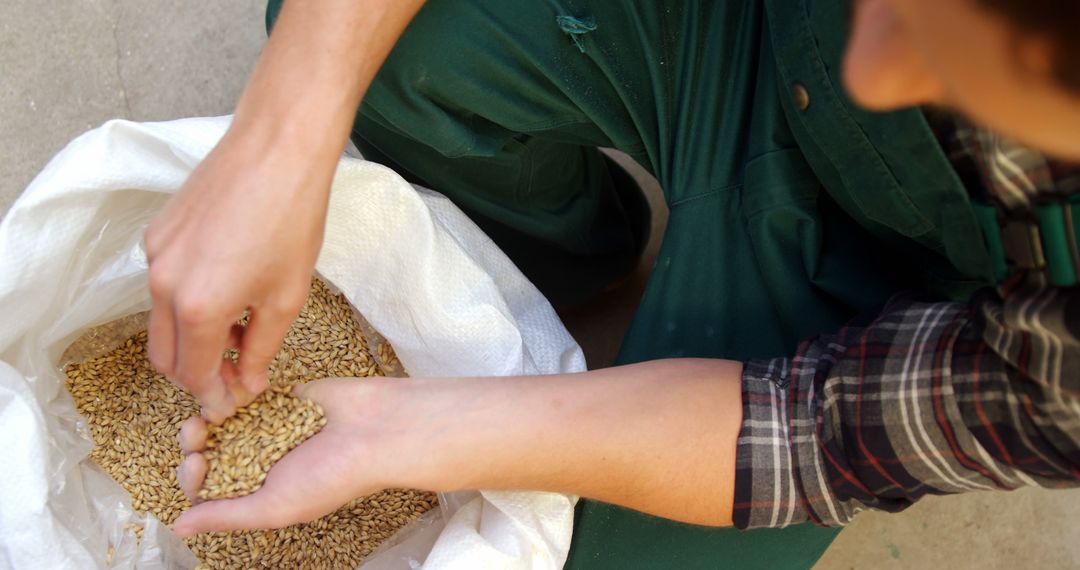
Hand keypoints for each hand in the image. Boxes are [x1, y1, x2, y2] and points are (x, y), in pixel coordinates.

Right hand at [144, 126, 331, 422]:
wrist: (276, 148)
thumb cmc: (291, 219)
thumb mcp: (287, 296)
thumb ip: (263, 349)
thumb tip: (250, 383)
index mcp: (196, 308)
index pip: (193, 375)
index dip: (216, 395)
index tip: (236, 400)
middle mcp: (163, 285)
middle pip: (164, 356)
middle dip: (197, 374)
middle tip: (237, 373)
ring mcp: (155, 256)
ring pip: (162, 320)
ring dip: (194, 338)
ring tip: (242, 330)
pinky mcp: (157, 232)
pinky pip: (165, 284)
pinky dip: (188, 302)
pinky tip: (229, 291)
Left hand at [173, 378, 425, 535]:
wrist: (376, 430)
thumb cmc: (333, 477)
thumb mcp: (274, 508)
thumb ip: (225, 516)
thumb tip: (177, 528)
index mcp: (258, 493)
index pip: (208, 489)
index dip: (193, 476)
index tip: (198, 461)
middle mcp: (260, 462)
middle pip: (210, 452)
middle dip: (195, 442)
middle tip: (197, 430)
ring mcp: (269, 428)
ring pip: (223, 422)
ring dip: (210, 414)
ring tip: (213, 409)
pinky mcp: (281, 398)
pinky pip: (248, 395)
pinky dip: (235, 391)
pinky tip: (233, 387)